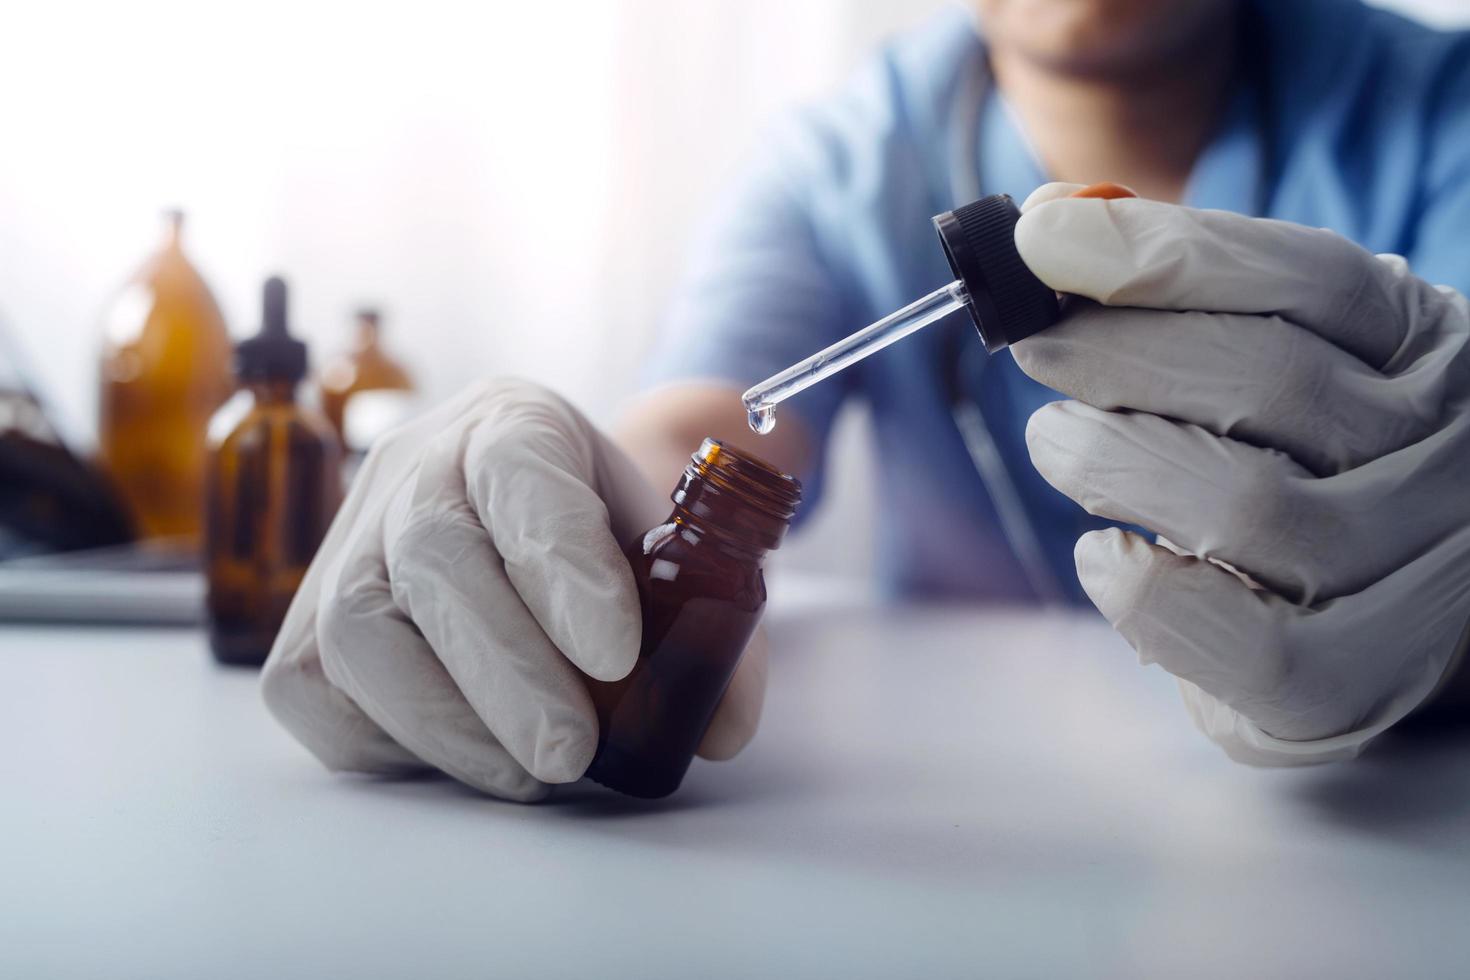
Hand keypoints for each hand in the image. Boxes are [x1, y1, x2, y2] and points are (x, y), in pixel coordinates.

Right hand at [261, 378, 768, 798]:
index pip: (520, 469)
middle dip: (509, 669)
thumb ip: (711, 629)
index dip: (562, 561)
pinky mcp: (305, 619)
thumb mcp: (670, 551)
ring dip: (450, 720)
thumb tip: (717, 727)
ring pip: (359, 627)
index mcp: (513, 422)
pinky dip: (397, 739)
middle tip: (572, 751)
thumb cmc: (599, 538)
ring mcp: (347, 539)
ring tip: (532, 772)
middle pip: (434, 554)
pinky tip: (472, 755)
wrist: (523, 522)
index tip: (616, 656)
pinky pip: (320, 689)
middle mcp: (414, 465)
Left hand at [1010, 184, 1469, 763]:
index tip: (1043, 236)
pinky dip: (1141, 588)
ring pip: (1244, 504)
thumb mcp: (1286, 353)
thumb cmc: (1310, 464)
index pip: (1314, 279)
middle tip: (1038, 349)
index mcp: (1429, 355)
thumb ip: (1188, 294)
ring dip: (1111, 461)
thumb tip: (1052, 230)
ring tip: (1058, 442)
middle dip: (1118, 354)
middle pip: (1271, 381)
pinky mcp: (1352, 689)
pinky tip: (1103, 554)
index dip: (1166, 253)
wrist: (1400, 611)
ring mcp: (1416, 580)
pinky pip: (1241, 642)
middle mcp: (1449, 458)